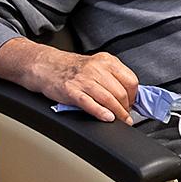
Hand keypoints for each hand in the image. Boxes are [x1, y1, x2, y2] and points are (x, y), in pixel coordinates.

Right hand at [0, 38, 137, 122]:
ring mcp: (84, 79)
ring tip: (121, 120)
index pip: (130, 80)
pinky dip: (101, 112)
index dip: (133, 96)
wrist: (47, 65)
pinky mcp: (71, 91)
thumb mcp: (97, 65)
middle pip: (121, 92)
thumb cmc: (72, 68)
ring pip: (108, 98)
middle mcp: (97, 68)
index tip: (132, 104)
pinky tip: (108, 118)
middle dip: (126, 108)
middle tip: (126, 115)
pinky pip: (90, 103)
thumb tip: (130, 95)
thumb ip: (112, 76)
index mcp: (106, 61)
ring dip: (118, 113)